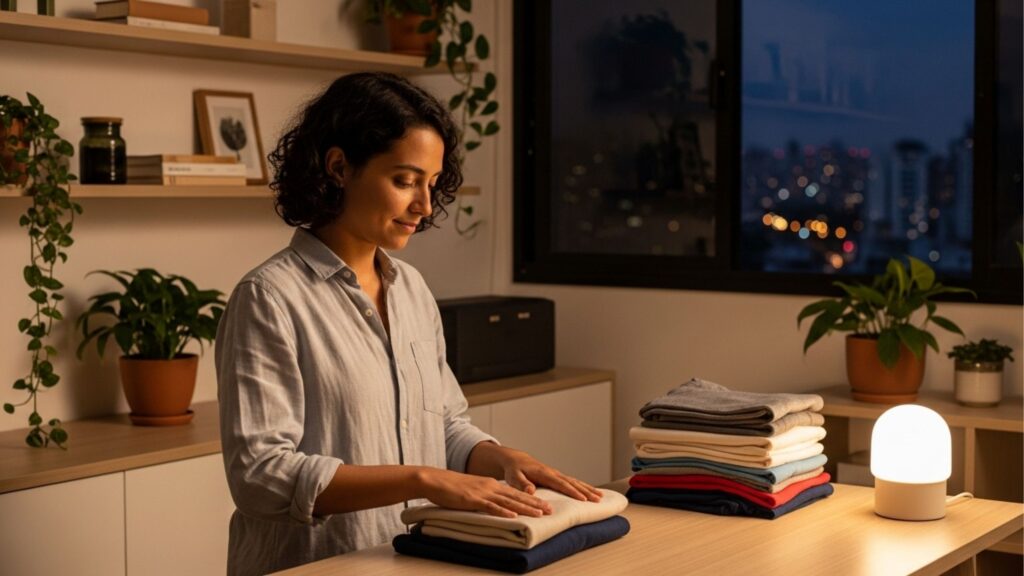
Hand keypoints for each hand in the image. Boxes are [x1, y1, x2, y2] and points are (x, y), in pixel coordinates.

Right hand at [417, 467, 552, 517]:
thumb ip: (484, 496)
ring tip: (539, 514)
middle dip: (534, 504)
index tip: (545, 505)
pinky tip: (513, 516)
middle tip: (550, 510)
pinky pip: (490, 506)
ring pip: (508, 501)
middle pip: (516, 496)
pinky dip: (503, 512)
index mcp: (491, 484)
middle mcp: (490, 486)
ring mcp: (482, 492)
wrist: (435, 480)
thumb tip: (495, 505)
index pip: (515, 493)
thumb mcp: (472, 490)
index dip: (531, 499)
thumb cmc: (451, 488)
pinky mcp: (473, 499)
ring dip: (525, 508)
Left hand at [477, 443, 603, 502]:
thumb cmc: (515, 470)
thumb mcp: (513, 477)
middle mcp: (553, 473)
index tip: (583, 499)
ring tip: (601, 497)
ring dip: (588, 489)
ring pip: (575, 481)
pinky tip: (592, 492)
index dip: (572, 492)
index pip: (560, 483)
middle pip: (572, 482)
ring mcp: (557, 474)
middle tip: (598, 499)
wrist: (517, 460)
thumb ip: (522, 484)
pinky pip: (573, 482)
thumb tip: (531, 491)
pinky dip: (583, 487)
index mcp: (544, 473)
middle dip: (585, 491)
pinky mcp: (558, 477)